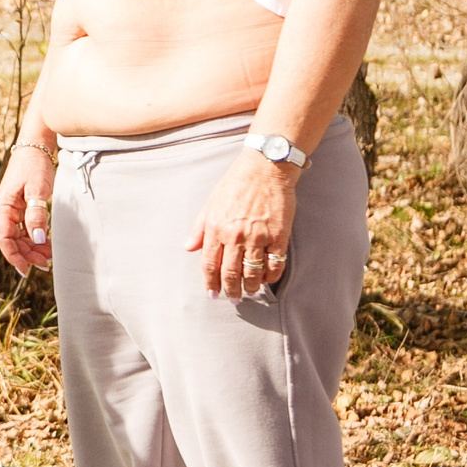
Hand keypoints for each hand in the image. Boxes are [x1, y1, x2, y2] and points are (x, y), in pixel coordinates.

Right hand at [0, 144, 54, 273]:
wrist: (37, 142)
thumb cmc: (35, 164)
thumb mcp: (37, 190)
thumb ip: (36, 216)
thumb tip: (37, 240)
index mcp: (4, 206)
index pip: (4, 238)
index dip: (13, 256)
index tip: (26, 270)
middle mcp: (6, 208)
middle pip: (12, 240)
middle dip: (26, 254)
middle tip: (46, 264)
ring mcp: (13, 206)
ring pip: (19, 235)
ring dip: (32, 247)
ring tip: (49, 256)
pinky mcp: (22, 203)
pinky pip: (26, 226)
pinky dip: (35, 236)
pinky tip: (47, 242)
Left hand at [188, 148, 298, 300]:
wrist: (265, 168)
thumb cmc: (236, 183)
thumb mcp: (211, 203)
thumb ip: (199, 228)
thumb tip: (188, 248)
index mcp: (216, 228)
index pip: (209, 265)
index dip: (210, 283)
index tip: (213, 294)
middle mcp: (235, 236)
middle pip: (230, 274)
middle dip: (231, 290)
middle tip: (234, 299)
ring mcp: (258, 237)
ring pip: (252, 273)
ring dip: (251, 287)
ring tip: (251, 291)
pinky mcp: (278, 236)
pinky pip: (275, 265)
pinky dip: (271, 276)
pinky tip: (268, 279)